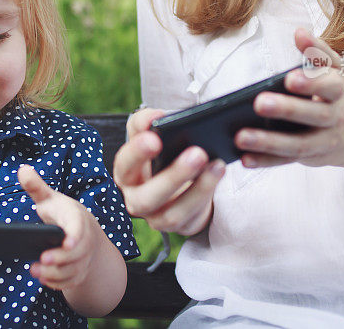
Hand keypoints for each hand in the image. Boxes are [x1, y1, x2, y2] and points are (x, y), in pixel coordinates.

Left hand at [18, 165, 108, 290]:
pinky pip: (70, 282)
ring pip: (72, 270)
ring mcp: (83, 258)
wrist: (86, 232)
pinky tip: (43, 278)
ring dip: (54, 274)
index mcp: (76, 219)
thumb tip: (22, 169)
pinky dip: (57, 283)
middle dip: (59, 259)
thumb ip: (36, 187)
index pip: (79, 228)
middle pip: (76, 254)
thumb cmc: (63, 214)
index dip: (75, 236)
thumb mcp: (50, 199)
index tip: (67, 242)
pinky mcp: (79, 272)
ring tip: (35, 271)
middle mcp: (84, 240)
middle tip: (41, 261)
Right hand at [112, 108, 225, 235]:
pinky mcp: (178, 226)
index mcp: (126, 172)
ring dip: (198, 189)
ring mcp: (156, 217)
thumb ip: (146, 121)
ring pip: (172, 213)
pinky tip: (218, 175)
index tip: (154, 137)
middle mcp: (135, 199)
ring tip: (218, 165)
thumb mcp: (150, 133)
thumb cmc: (160, 153)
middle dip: (173, 176)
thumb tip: (156, 117)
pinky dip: (206, 196)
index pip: (125, 162)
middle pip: (147, 197)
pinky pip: (191, 218)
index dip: (137, 152)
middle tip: (197, 153)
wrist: (177, 180)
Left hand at [235, 28, 343, 167]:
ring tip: (241, 136)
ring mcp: (322, 142)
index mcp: (337, 91)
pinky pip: (285, 161)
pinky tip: (244, 158)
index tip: (289, 78)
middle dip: (287, 109)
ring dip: (268, 141)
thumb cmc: (333, 96)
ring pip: (297, 144)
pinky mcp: (308, 158)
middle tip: (259, 103)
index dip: (311, 82)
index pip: (330, 85)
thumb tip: (299, 31)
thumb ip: (317, 52)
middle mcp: (333, 117)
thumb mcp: (332, 72)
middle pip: (313, 115)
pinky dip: (265, 161)